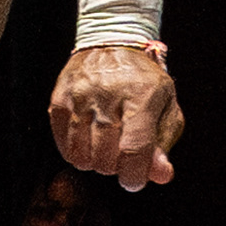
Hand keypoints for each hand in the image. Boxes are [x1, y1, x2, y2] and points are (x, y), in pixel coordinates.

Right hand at [50, 43, 184, 189]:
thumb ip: (163, 143)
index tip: (134, 181)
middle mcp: (109, 94)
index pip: (134, 148)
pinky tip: (87, 144)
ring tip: (105, 150)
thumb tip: (161, 176)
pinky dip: (75, 153)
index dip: (134, 175)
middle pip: (105, 156)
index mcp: (142, 96)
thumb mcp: (165, 107)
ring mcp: (80, 96)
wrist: (112, 44)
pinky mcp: (60, 99)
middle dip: (115, 168)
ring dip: (94, 162)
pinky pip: (63, 144)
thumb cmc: (144, 82)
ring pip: (81, 155)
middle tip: (121, 158)